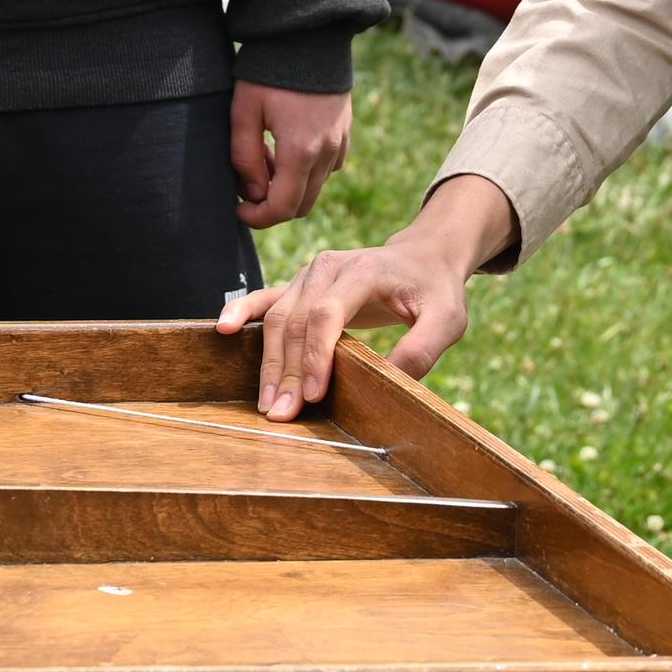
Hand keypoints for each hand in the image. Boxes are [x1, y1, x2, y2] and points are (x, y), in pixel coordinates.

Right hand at [221, 171, 507, 416]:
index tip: (315, 395)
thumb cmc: (436, 289)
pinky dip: (242, 311)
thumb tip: (392, 381)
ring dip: (269, 362)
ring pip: (278, 317)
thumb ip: (423, 348)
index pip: (327, 313)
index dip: (317, 355)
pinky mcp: (300, 285)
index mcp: (363, 270)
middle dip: (287, 371)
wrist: (424, 256)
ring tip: (267, 403)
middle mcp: (329, 267)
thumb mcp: (448, 319)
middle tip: (283, 415)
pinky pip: (265, 298)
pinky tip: (223, 328)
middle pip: (296, 320)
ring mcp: (310, 274)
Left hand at [227, 73, 349, 232]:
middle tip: (247, 180)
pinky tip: (285, 146)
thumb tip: (252, 192)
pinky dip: (306, 171)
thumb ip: (244, 158)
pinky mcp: (346, 132)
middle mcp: (327, 153)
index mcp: (300, 151)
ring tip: (264, 155)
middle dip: (271, 204)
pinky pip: (328, 168)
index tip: (238, 210)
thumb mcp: (243, 112)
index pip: (282, 208)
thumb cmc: (269, 71)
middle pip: (301, 205)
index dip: (257, 218)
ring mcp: (341, 142)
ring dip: (288, 186)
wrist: (308, 35)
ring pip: (315, 188)